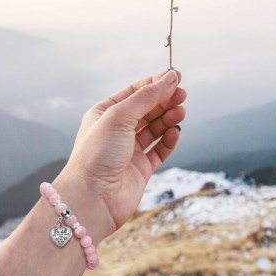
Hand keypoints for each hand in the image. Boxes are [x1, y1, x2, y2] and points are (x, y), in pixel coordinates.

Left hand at [57, 69, 186, 239]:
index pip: (134, 92)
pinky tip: (175, 131)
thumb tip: (169, 78)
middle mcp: (116, 131)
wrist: (93, 198)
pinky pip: (159, 150)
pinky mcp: (141, 169)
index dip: (155, 83)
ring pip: (155, 128)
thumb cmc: (97, 155)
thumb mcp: (120, 117)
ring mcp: (129, 150)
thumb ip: (146, 97)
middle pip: (147, 109)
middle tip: (183, 94)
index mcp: (104, 114)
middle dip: (165, 100)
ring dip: (168, 118)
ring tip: (181, 111)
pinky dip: (169, 140)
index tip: (176, 76)